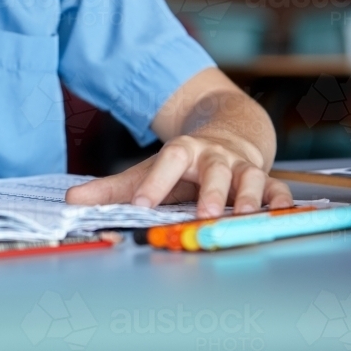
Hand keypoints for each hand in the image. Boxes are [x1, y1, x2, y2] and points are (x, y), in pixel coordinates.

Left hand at [65, 132, 292, 216]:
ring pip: (248, 178)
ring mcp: (242, 166)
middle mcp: (214, 156)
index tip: (143, 205)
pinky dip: (279, 200)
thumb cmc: (182, 164)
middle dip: (212, 191)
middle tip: (206, 213)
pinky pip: (276, 189)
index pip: (167, 163)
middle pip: (214, 169)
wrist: (228, 134)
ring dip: (248, 197)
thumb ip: (110, 188)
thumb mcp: (146, 171)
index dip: (155, 183)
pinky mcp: (264, 178)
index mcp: (182, 152)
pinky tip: (280, 212)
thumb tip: (71, 201)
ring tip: (244, 215)